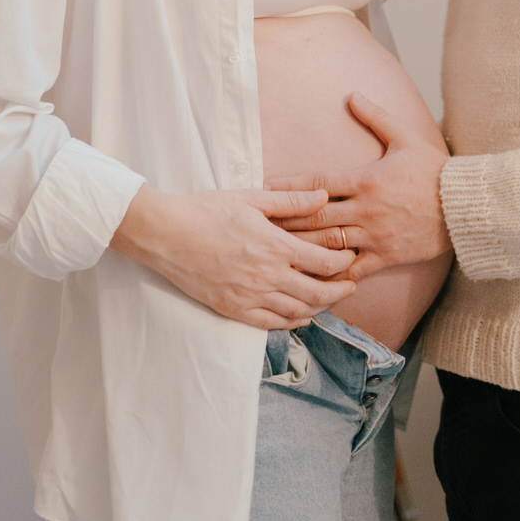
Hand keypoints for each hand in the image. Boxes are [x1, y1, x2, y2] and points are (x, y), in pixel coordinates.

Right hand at [110, 184, 356, 329]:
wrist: (167, 235)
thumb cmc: (208, 210)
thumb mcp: (252, 198)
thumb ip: (291, 201)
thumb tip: (323, 196)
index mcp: (275, 247)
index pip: (324, 263)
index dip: (344, 263)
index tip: (351, 258)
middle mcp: (267, 276)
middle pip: (317, 293)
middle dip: (340, 290)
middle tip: (351, 284)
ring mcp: (249, 297)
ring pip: (297, 313)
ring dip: (319, 308)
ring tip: (329, 299)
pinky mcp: (232, 310)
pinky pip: (270, 324)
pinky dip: (292, 322)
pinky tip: (300, 315)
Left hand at [267, 92, 452, 280]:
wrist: (465, 207)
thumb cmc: (434, 171)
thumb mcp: (405, 139)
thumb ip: (376, 117)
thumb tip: (352, 94)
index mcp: (365, 179)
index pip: (318, 182)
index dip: (289, 185)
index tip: (265, 186)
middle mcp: (365, 210)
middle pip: (315, 215)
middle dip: (285, 218)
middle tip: (258, 222)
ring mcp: (374, 236)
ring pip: (328, 244)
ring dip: (301, 247)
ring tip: (274, 250)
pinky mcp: (385, 257)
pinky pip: (353, 270)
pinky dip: (331, 275)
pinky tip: (312, 278)